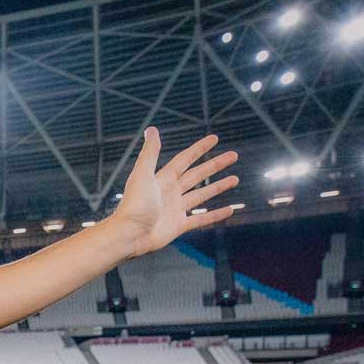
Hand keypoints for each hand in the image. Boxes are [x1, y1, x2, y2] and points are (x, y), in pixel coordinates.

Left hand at [111, 127, 238, 258]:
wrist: (129, 234)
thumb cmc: (133, 205)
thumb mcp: (142, 175)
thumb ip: (150, 153)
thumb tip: (151, 129)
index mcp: (162, 179)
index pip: (185, 159)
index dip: (199, 149)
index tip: (214, 139)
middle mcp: (170, 192)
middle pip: (197, 175)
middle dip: (215, 165)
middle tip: (233, 156)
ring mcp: (175, 209)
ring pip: (201, 195)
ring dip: (218, 187)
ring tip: (235, 179)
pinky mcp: (178, 225)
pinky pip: (201, 219)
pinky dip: (215, 215)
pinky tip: (229, 210)